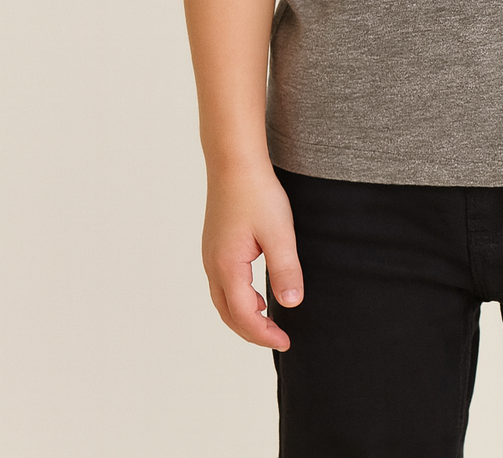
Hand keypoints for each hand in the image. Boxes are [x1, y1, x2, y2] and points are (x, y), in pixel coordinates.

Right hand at [201, 164, 303, 349]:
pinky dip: (238, 299)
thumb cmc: (257, 193)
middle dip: (252, 332)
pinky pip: (223, 284)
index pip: (244, 316)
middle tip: (278, 338)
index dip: (264, 334)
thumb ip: (285, 270)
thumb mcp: (279, 233)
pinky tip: (256, 293)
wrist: (234, 162)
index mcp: (227, 267)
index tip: (286, 341)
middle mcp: (213, 265)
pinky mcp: (215, 245)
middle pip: (228, 314)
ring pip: (223, 299)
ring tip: (268, 321)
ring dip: (244, 316)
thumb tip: (291, 305)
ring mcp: (210, 255)